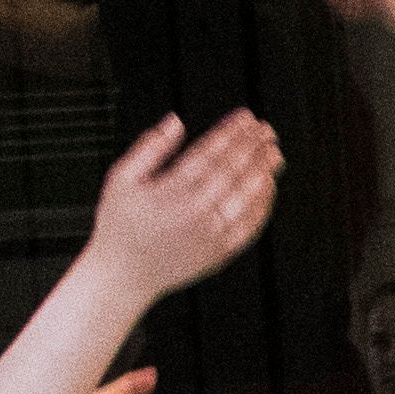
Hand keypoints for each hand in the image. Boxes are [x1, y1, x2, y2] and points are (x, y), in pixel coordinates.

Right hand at [82, 108, 283, 302]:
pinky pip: (249, 226)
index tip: (246, 117)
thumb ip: (150, 148)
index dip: (231, 132)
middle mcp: (195, 211)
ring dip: (263, 172)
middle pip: (232, 171)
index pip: (210, 152)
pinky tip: (269, 187)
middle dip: (252, 147)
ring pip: (245, 197)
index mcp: (170, 189)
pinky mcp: (220, 252)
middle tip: (267, 130)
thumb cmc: (120, 225)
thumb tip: (175, 121)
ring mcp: (211, 233)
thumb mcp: (121, 179)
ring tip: (274, 154)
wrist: (124, 275)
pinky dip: (262, 205)